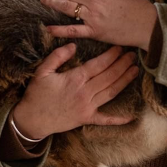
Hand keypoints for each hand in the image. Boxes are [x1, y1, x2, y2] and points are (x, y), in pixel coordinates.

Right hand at [9, 44, 138, 139]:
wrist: (31, 120)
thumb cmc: (36, 95)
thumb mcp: (42, 71)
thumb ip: (58, 56)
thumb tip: (73, 45)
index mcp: (75, 79)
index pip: (98, 65)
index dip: (111, 56)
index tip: (120, 48)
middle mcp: (84, 93)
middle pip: (109, 77)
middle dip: (122, 65)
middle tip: (133, 56)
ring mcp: (87, 107)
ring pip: (111, 92)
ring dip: (125, 81)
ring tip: (135, 71)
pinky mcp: (86, 119)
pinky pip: (105, 119)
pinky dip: (118, 118)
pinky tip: (131, 115)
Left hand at [41, 0, 158, 49]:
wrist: (147, 24)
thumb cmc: (136, 7)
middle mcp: (94, 0)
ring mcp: (92, 16)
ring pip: (67, 7)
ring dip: (53, 3)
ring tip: (43, 2)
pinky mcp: (94, 32)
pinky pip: (73, 30)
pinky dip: (59, 29)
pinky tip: (48, 27)